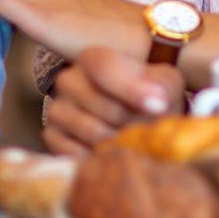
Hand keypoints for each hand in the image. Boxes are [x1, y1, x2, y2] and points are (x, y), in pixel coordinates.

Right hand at [45, 47, 184, 155]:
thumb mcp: (165, 83)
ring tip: (135, 142)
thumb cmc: (151, 97)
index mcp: (93, 59)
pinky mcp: (53, 137)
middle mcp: (69, 80)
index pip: (103, 66)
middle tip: (150, 129)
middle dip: (132, 121)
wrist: (140, 120)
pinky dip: (99, 157)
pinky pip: (75, 152)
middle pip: (102, 105)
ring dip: (120, 142)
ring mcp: (58, 109)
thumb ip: (162, 85)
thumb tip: (157, 100)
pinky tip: (114, 154)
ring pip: (91, 131)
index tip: (158, 106)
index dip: (131, 88)